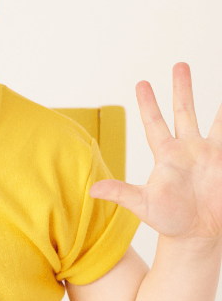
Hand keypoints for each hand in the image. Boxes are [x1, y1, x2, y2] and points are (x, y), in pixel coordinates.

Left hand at [89, 62, 221, 243]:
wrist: (197, 236)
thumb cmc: (169, 220)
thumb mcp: (143, 205)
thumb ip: (121, 193)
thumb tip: (92, 190)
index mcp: (166, 155)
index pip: (154, 123)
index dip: (148, 104)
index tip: (141, 83)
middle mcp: (188, 149)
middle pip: (185, 111)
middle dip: (182, 88)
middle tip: (180, 64)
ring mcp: (209, 155)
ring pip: (216, 122)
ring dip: (219, 106)